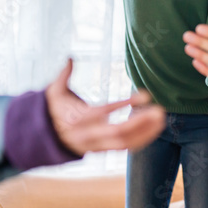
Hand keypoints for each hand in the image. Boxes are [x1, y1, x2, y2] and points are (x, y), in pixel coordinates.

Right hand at [45, 59, 164, 154]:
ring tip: (162, 119)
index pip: (105, 111)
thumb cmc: (54, 109)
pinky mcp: (102, 150)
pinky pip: (125, 148)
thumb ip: (63, 75)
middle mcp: (89, 135)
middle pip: (119, 132)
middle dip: (142, 123)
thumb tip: (70, 57)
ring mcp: (96, 145)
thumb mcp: (54, 92)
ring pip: (125, 143)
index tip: (145, 95)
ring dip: (146, 132)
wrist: (46, 137)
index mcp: (78, 119)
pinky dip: (142, 140)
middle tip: (160, 110)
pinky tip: (155, 129)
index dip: (125, 103)